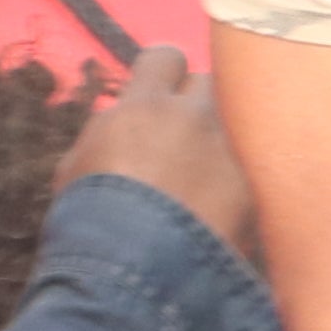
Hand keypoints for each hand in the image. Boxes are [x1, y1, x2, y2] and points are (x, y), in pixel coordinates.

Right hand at [62, 47, 261, 258]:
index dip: (163, 77)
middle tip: (186, 137)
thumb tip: (116, 121)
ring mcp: (228, 151)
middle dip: (198, 105)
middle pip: (209, 83)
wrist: (134, 274)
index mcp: (144, 107)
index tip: (160, 99)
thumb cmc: (89, 223)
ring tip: (206, 175)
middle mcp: (193, 117)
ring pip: (235, 124)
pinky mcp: (253, 189)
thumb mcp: (77, 169)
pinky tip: (220, 210)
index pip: (165, 57)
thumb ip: (104, 134)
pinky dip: (236, 185)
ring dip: (221, 141)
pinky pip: (249, 171)